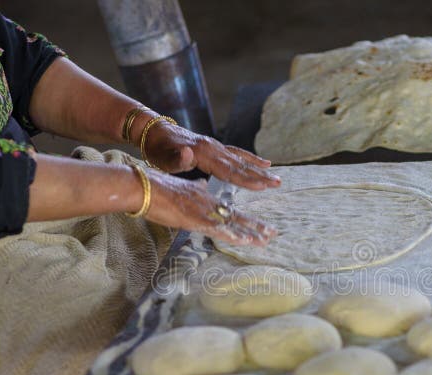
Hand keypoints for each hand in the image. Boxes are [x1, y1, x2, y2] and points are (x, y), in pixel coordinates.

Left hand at [140, 119, 281, 190]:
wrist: (153, 130)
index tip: (262, 186)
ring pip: (241, 159)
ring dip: (259, 168)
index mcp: (203, 154)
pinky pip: (236, 153)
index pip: (228, 170)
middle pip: (240, 164)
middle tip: (278, 183)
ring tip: (276, 176)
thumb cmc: (157, 148)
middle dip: (260, 175)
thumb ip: (177, 159)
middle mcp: (213, 148)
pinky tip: (263, 162)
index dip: (246, 180)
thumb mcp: (163, 157)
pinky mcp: (214, 146)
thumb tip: (188, 154)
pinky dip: (250, 158)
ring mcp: (215, 146)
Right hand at [142, 168, 276, 245]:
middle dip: (255, 227)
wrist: (142, 187)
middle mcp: (207, 203)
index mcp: (204, 196)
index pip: (229, 209)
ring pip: (231, 223)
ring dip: (249, 232)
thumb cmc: (156, 188)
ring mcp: (202, 211)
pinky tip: (245, 240)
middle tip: (273, 233)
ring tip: (265, 239)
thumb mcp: (180, 186)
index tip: (259, 225)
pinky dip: (232, 235)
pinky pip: (217, 229)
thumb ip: (194, 188)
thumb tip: (203, 185)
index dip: (245, 219)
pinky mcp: (194, 218)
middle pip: (236, 216)